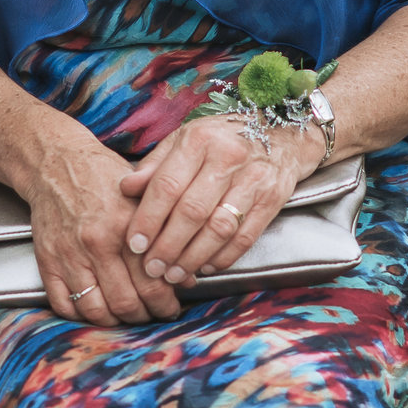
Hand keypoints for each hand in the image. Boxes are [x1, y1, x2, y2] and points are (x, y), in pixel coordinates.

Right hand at [21, 131, 181, 326]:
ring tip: (125, 314)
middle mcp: (96, 243)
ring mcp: (69, 254)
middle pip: (125, 303)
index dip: (165, 303)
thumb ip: (164, 234)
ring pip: (95, 310)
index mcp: (124, 226)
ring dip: (114, 321)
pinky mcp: (48, 260)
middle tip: (151, 314)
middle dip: (143, 316)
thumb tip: (186, 273)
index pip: (151, 282)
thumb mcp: (141, 196)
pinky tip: (95, 308)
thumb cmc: (101, 175)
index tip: (170, 307)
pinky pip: (63, 304)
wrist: (55, 162)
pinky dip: (80, 315)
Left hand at [119, 115, 314, 289]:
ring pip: (219, 228)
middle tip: (152, 269)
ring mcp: (254, 178)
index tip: (135, 245)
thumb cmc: (222, 138)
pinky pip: (245, 236)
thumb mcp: (185, 139)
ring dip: (193, 257)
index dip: (148, 219)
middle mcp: (227, 156)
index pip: (167, 185)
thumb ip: (156, 165)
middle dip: (168, 246)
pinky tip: (205, 267)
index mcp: (198, 139)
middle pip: (192, 211)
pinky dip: (223, 257)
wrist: (282, 133)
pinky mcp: (273, 198)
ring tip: (175, 274)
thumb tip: (125, 188)